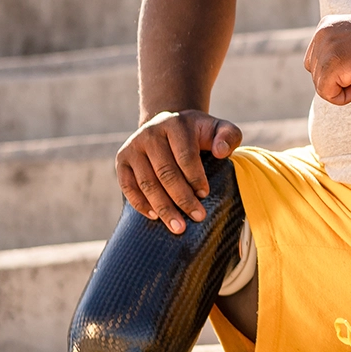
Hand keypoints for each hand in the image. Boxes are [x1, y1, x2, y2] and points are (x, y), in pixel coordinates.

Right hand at [116, 111, 242, 232]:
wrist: (167, 126)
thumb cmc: (198, 134)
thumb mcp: (217, 128)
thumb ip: (228, 135)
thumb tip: (220, 152)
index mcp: (175, 124)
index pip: (185, 155)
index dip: (195, 177)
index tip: (205, 194)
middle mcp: (151, 133)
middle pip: (165, 172)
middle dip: (182, 198)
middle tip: (197, 217)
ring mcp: (133, 146)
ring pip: (147, 182)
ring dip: (163, 207)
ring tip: (178, 227)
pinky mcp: (122, 160)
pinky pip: (128, 186)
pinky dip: (140, 203)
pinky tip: (154, 217)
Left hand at [303, 13, 350, 105]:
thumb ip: (339, 50)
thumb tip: (328, 74)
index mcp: (326, 26)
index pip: (314, 60)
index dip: (336, 72)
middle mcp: (322, 34)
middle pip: (315, 74)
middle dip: (337, 81)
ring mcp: (327, 48)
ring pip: (320, 86)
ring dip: (344, 89)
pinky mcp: (334, 64)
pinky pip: (327, 94)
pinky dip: (345, 98)